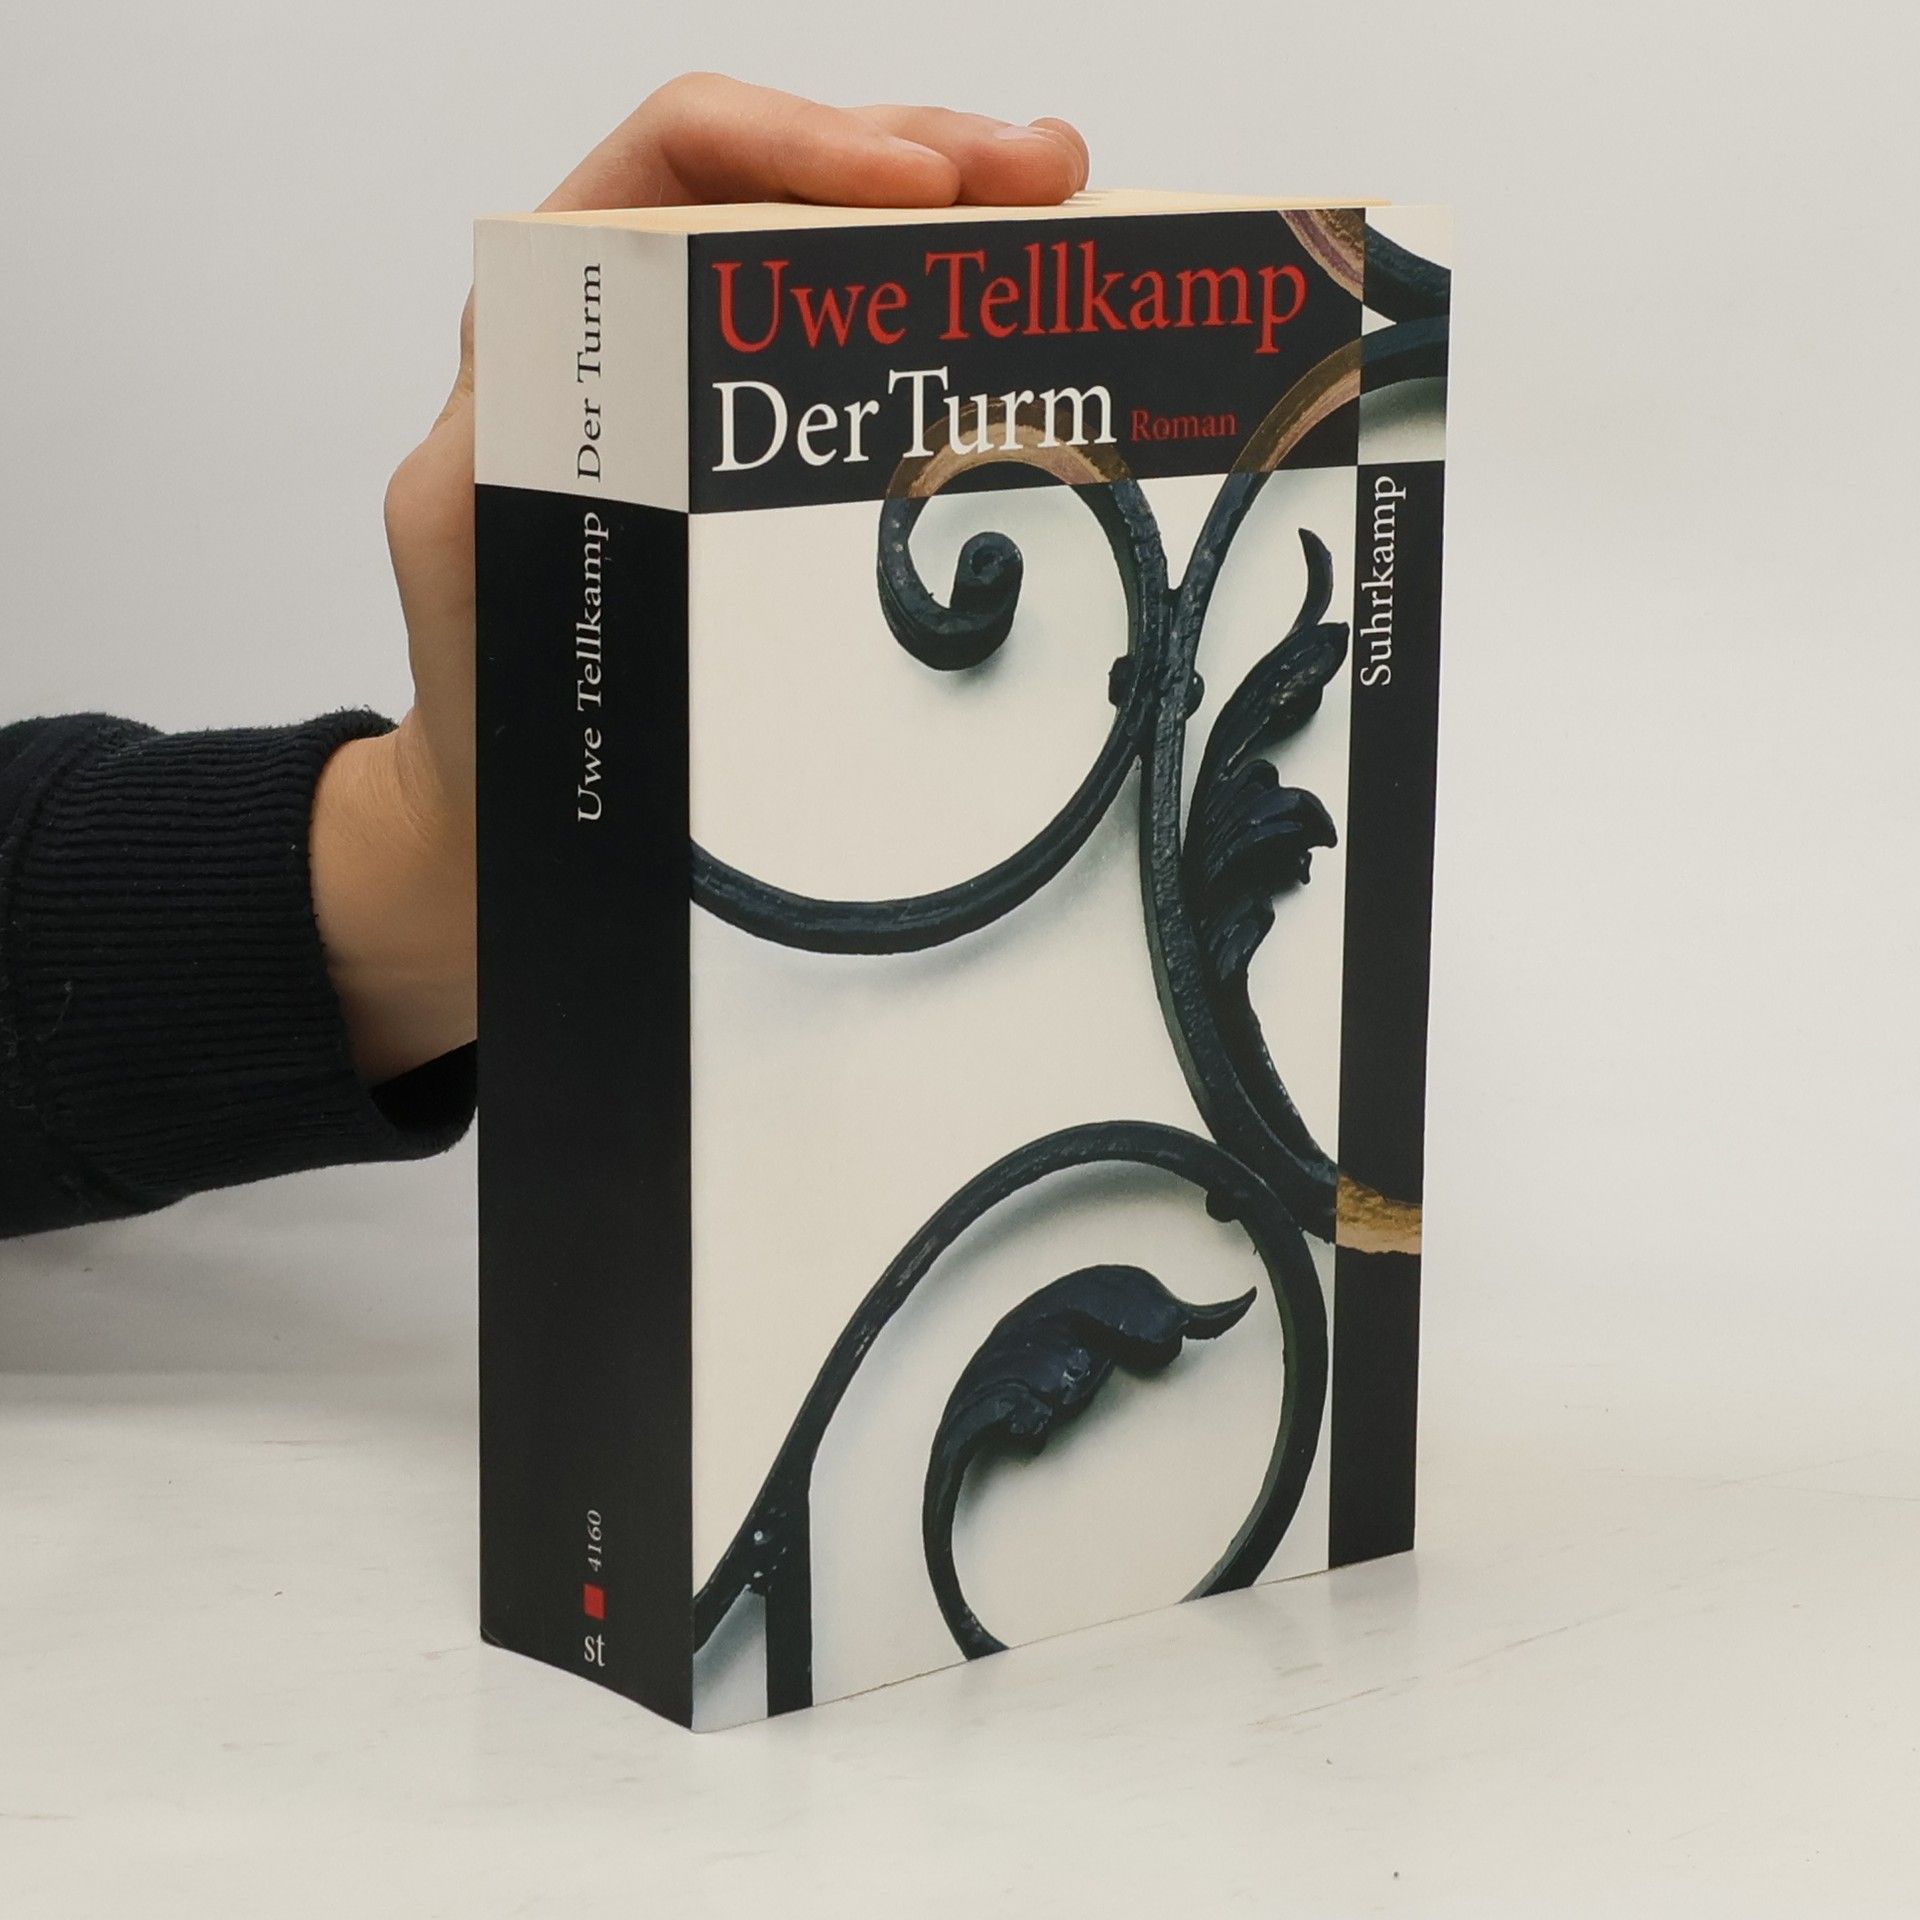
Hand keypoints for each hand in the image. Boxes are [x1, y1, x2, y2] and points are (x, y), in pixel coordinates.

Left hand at [311, 74, 1090, 1084]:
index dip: (799, 144)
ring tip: (1061, 212)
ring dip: (964, 219)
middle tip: (1044, 180)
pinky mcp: (784, 477)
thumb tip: (608, 383)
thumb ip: (511, 438)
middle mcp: (649, 333)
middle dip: (929, 153)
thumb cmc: (491, 683)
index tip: (914, 188)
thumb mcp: (465, 537)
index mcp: (560, 317)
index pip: (677, 158)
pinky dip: (960, 330)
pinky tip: (1032, 328)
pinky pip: (874, 376)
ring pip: (850, 263)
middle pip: (796, 182)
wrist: (521, 805)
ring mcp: (730, 403)